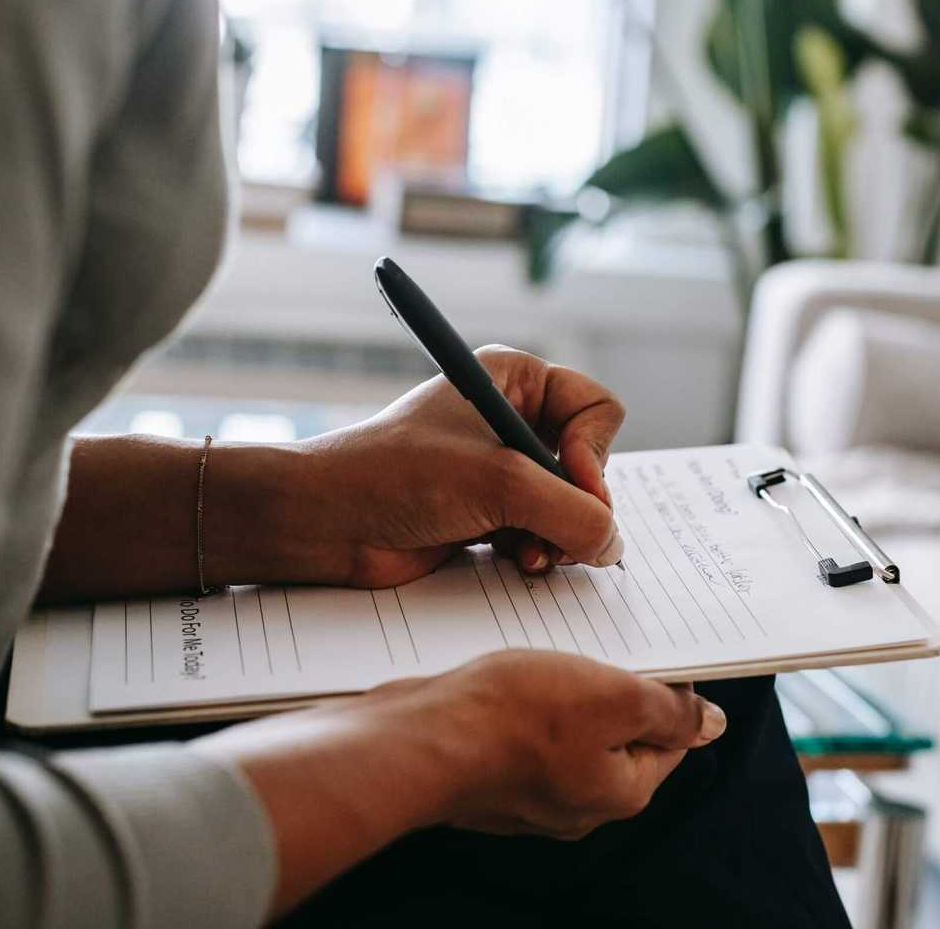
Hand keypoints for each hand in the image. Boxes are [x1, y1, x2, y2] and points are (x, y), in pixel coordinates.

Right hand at [195, 650, 726, 916]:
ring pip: (569, 731)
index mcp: (621, 792)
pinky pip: (524, 734)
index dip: (668, 689)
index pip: (671, 738)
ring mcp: (530, 795)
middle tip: (595, 647)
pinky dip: (523, 703)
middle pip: (619, 735)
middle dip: (612, 688)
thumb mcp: (614, 697)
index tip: (652, 653)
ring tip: (548, 657)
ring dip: (565, 690)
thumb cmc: (511, 719)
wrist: (415, 741)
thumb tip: (711, 725)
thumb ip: (670, 711)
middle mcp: (579, 804)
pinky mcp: (491, 776)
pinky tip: (509, 677)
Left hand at [289, 345, 625, 586]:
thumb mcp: (499, 484)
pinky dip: (539, 551)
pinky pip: (545, 532)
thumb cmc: (396, 476)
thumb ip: (572, 513)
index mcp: (516, 379)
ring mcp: (502, 469)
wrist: (326, 522)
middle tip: (556, 533)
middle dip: (577, 505)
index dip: (596, 452)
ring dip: (558, 535)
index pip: (599, 409)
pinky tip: (515, 561)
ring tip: (530, 554)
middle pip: (591, 464)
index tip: (575, 485)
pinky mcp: (490, 512)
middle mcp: (514, 418)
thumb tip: (613, 545)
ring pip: (571, 505)